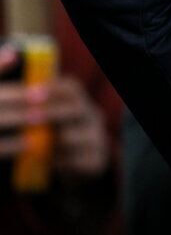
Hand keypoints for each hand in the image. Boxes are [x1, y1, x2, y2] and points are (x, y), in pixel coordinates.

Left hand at [0, 46, 108, 178]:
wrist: (77, 166)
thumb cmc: (53, 138)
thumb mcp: (48, 118)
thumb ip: (34, 103)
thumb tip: (9, 68)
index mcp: (80, 103)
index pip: (72, 88)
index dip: (53, 88)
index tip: (31, 92)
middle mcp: (93, 117)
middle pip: (77, 108)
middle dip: (52, 112)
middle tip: (30, 117)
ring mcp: (97, 139)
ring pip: (75, 137)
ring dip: (52, 141)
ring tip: (34, 145)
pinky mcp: (96, 161)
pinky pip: (76, 161)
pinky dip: (58, 162)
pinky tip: (46, 163)